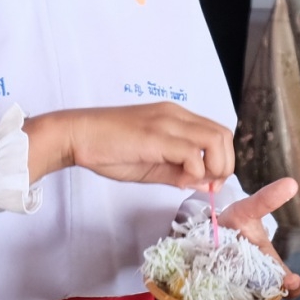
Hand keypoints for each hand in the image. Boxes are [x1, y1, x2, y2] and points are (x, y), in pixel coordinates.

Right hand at [25, 102, 233, 189]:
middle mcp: (176, 115)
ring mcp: (167, 123)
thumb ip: (176, 171)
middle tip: (208, 184)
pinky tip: (177, 180)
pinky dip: (193, 172)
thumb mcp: (149, 163)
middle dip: (224, 164)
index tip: (208, 181)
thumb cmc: (106, 149)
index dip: (221, 159)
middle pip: (224, 134)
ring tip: (194, 182)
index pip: (217, 133)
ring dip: (214, 166)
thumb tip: (202, 182)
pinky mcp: (156, 136)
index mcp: (175, 118)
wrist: (76, 135)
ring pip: (216, 140)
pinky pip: (192, 154)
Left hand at [165, 178, 299, 299]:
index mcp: (267, 271)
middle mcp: (249, 290)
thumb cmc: (233, 225)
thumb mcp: (247, 211)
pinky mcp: (201, 298)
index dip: (292, 287)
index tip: (291, 282)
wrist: (203, 230)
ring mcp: (226, 296)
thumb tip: (291, 183)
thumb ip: (265, 200)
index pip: (288, 286)